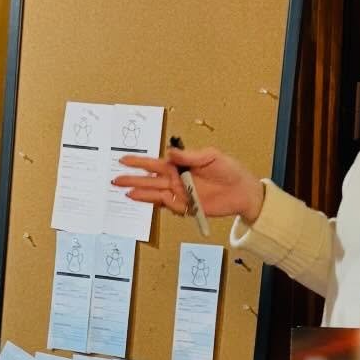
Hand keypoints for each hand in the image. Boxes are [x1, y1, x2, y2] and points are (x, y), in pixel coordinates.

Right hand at [112, 146, 263, 222]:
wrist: (243, 191)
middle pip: (150, 180)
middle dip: (132, 180)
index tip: (123, 159)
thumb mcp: (211, 157)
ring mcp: (181, 194)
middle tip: (116, 180)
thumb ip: (189, 156)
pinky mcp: (187, 208)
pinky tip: (151, 200)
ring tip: (126, 194)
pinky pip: (170, 207)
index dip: (139, 162)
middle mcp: (177, 180)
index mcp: (180, 165)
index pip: (155, 163)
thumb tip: (170, 152)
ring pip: (156, 194)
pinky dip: (161, 204)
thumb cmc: (229, 170)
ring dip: (141, 194)